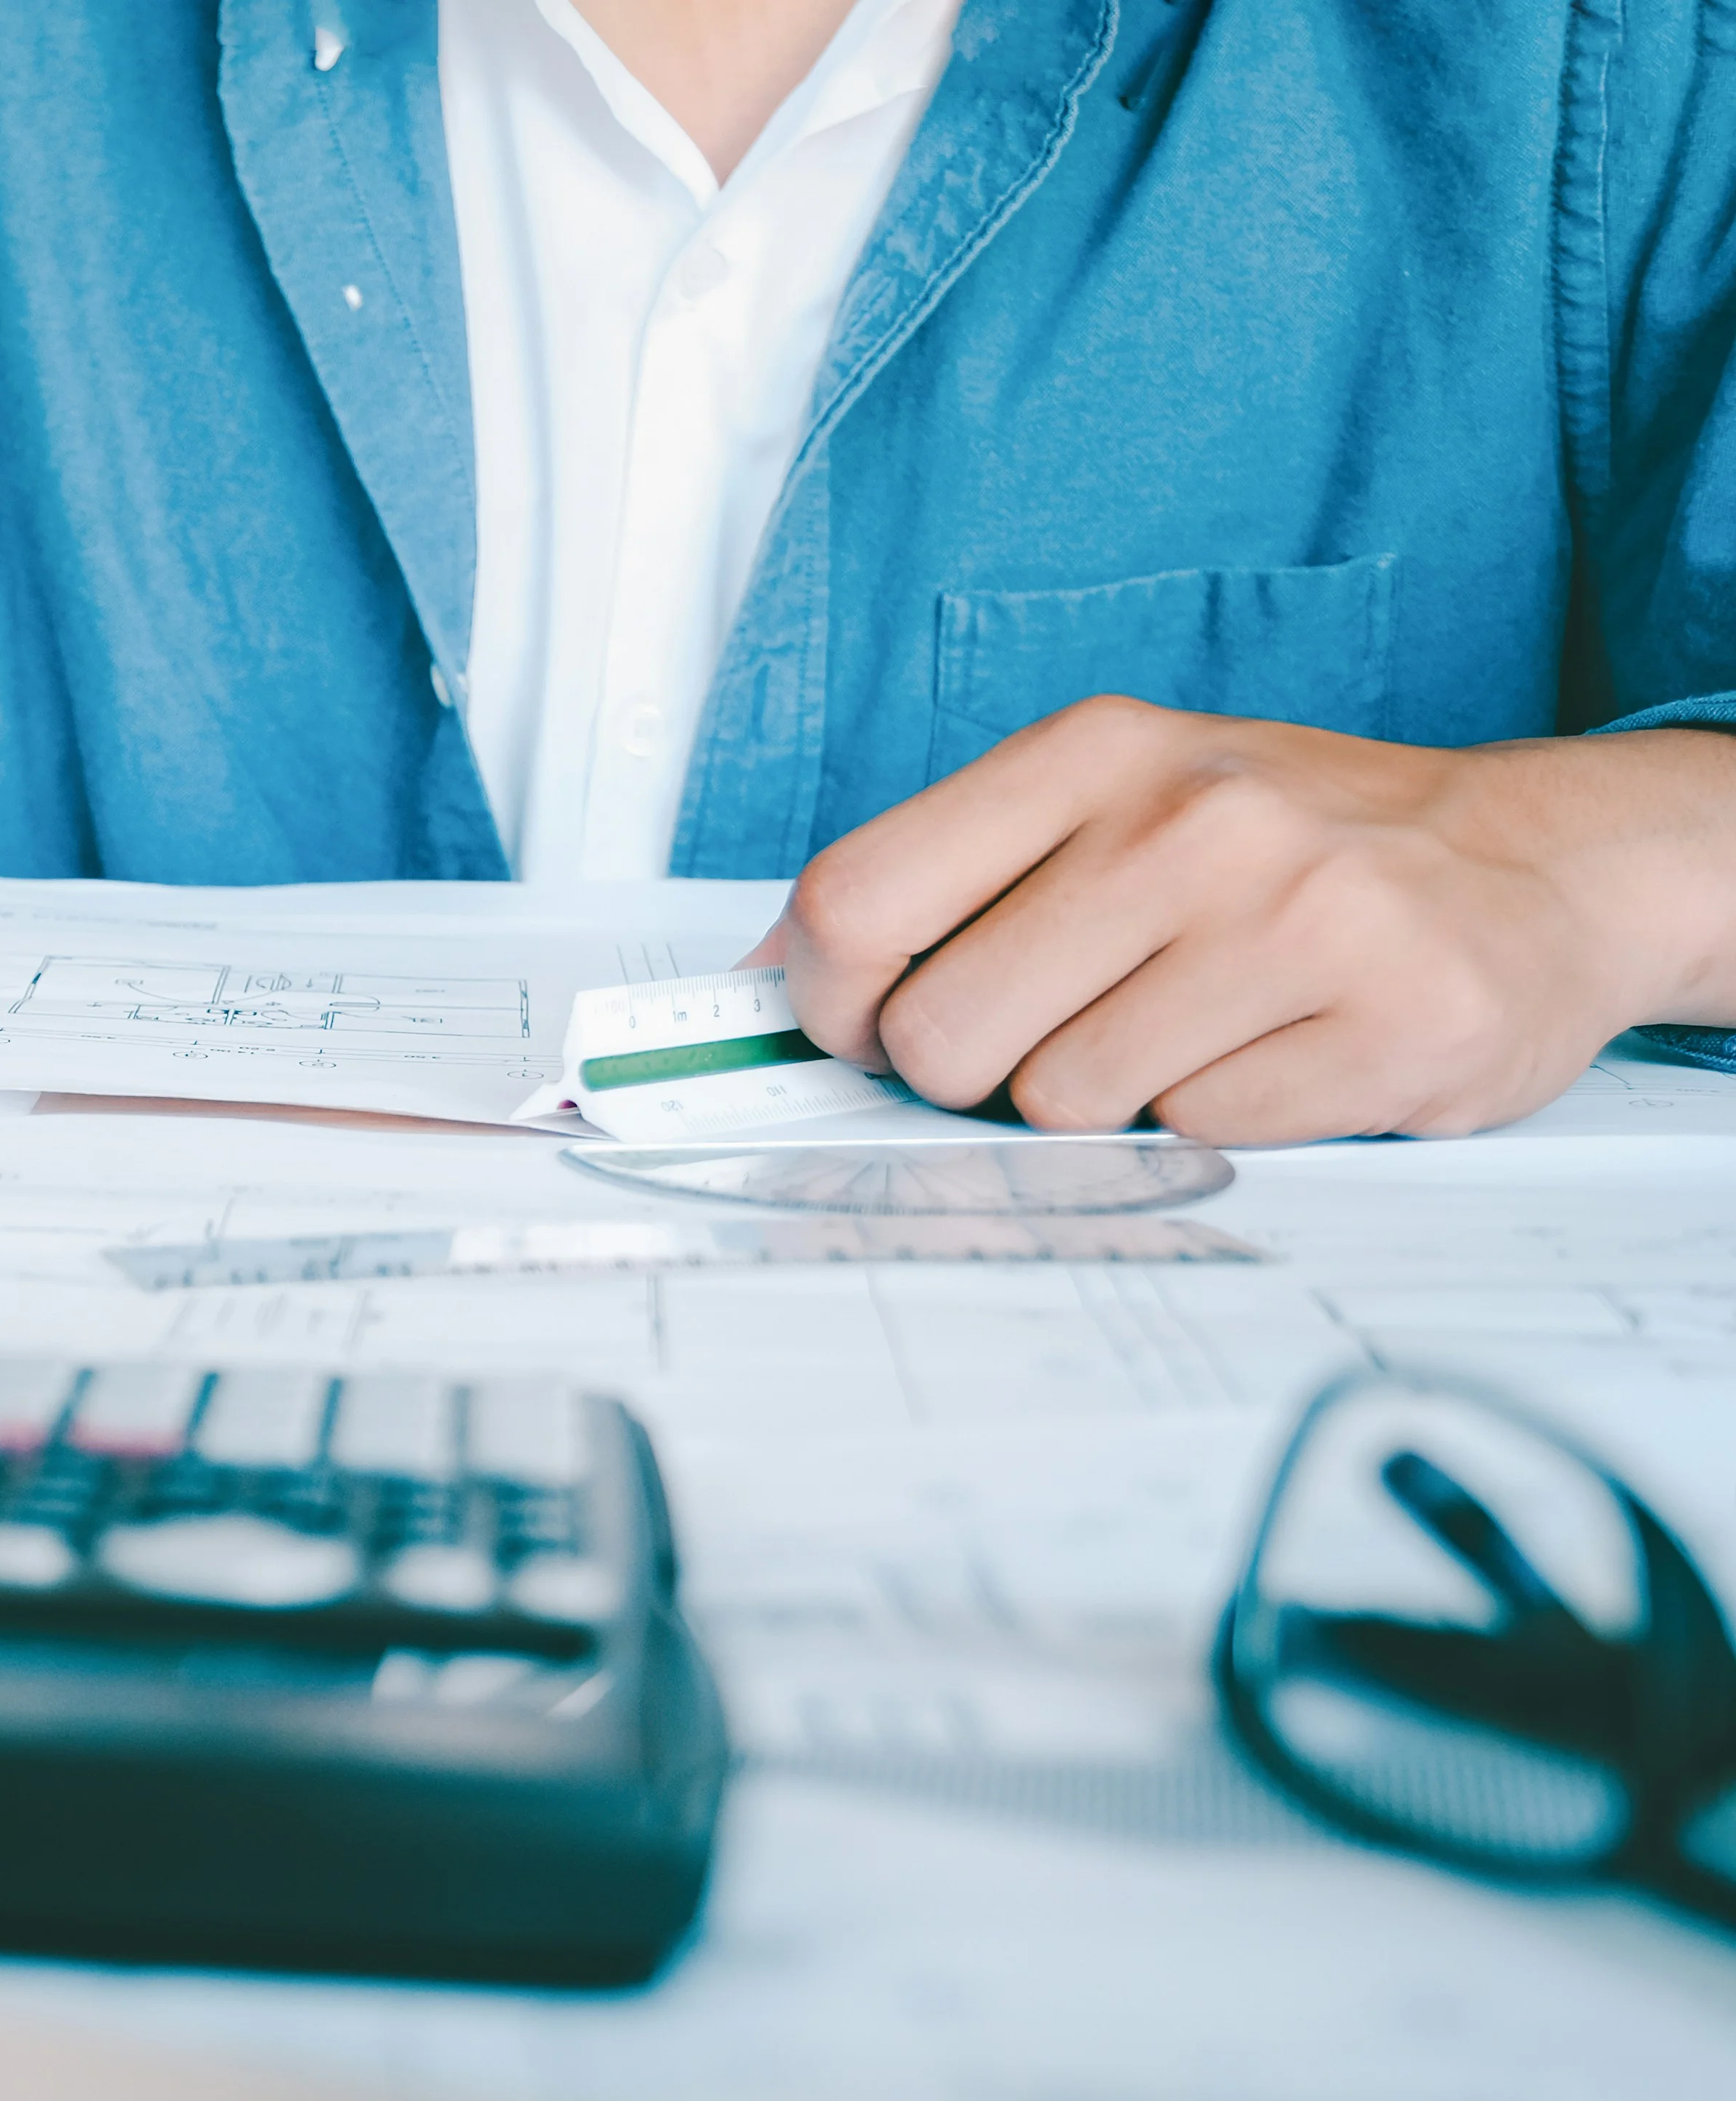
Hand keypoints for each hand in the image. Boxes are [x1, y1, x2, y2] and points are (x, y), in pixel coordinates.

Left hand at [765, 702, 1735, 1140]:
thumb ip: (947, 879)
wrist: (1541, 865)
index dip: (831, 1002)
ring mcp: (1303, 921)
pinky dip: (1223, 1119)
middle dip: (974, 1073)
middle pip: (941, 1036)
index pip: (854, 901)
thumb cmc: (1294, 849)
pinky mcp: (1393, 1028)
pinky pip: (1197, 1137)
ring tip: (1199, 1025)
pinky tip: (1286, 1051)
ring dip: (1111, 1096)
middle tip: (1066, 1031)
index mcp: (1099, 754)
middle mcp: (1196, 822)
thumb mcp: (1114, 806)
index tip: (869, 1027)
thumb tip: (768, 977)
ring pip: (1064, 1102)